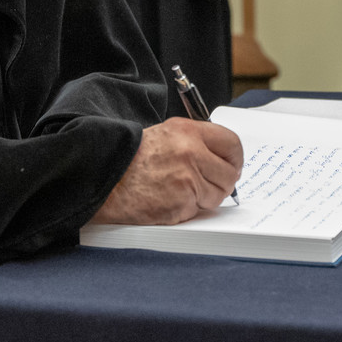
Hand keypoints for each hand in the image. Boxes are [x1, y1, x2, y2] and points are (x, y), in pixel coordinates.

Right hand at [92, 118, 242, 224]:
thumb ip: (195, 141)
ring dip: (205, 197)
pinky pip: (199, 209)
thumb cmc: (133, 159)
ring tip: (182, 190)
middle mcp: (190, 153)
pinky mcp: (181, 203)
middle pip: (230, 173)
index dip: (234, 158)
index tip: (230, 165)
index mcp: (188, 132)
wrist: (107, 178)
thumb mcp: (165, 135)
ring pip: (218, 195)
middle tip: (208, 183)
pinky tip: (171, 200)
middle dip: (222, 181)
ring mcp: (187, 180)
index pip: (232, 143)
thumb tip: (223, 157)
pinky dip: (190, 208)